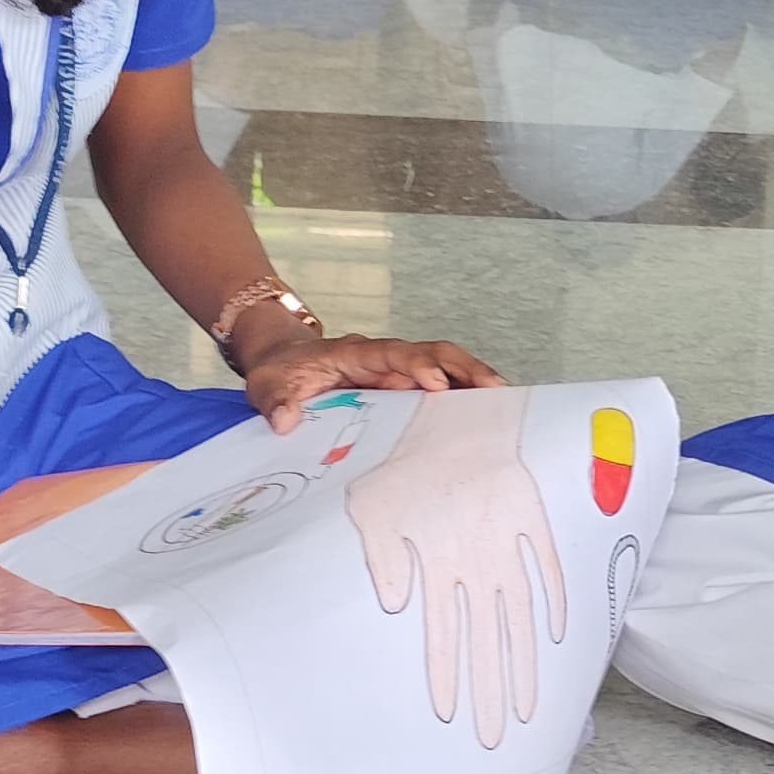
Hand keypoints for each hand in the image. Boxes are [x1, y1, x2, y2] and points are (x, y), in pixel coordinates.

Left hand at [234, 323, 500, 434]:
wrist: (282, 360)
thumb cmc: (278, 372)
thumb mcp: (266, 385)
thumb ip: (276, 401)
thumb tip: (286, 421)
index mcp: (354, 353)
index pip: (392, 354)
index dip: (416, 365)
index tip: (437, 384)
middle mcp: (383, 358)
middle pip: (433, 353)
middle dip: (465, 368)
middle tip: (497, 390)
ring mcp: (395, 371)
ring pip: (444, 367)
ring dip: (474, 381)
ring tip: (507, 403)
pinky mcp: (401, 386)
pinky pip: (439, 385)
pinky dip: (464, 395)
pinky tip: (487, 413)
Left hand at [344, 389, 566, 749]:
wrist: (453, 416)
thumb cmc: (403, 465)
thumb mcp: (373, 509)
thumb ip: (384, 558)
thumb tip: (399, 605)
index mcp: (436, 562)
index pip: (442, 634)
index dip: (448, 676)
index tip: (453, 716)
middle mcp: (475, 561)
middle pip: (486, 639)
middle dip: (489, 691)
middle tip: (493, 736)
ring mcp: (506, 543)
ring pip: (519, 615)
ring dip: (523, 664)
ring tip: (526, 707)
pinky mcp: (531, 519)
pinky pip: (547, 567)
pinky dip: (555, 600)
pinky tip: (559, 636)